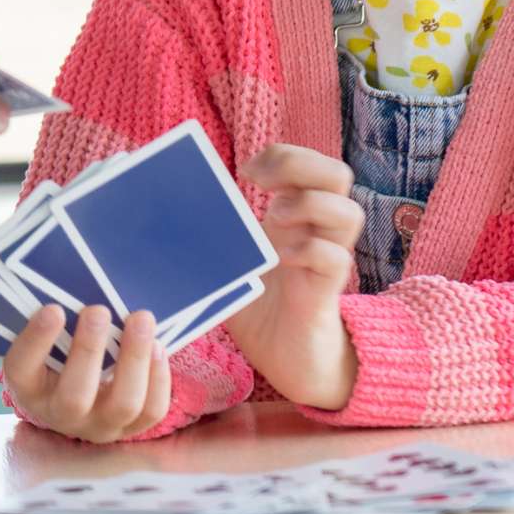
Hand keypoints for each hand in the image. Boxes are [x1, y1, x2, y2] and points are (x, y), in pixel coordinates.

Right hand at [2, 305, 172, 442]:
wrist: (81, 401)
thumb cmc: (60, 356)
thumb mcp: (47, 344)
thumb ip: (58, 322)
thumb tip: (80, 285)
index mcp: (29, 389)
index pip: (21, 369)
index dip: (36, 340)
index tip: (53, 309)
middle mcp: (62, 415)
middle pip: (75, 396)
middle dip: (89, 350)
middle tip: (98, 310)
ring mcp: (100, 426)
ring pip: (123, 404)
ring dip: (135, 358)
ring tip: (141, 319)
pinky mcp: (132, 428)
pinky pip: (152, 409)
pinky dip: (158, 375)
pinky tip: (156, 345)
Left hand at [231, 144, 360, 409]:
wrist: (286, 358)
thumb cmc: (259, 308)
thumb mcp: (229, 262)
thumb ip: (211, 237)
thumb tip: (164, 213)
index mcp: (296, 216)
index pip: (310, 163)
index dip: (282, 156)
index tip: (246, 172)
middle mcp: (318, 232)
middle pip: (338, 175)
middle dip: (301, 165)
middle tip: (263, 184)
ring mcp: (326, 259)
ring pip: (349, 212)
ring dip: (308, 205)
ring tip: (275, 219)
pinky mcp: (325, 292)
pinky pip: (335, 259)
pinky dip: (308, 251)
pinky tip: (282, 259)